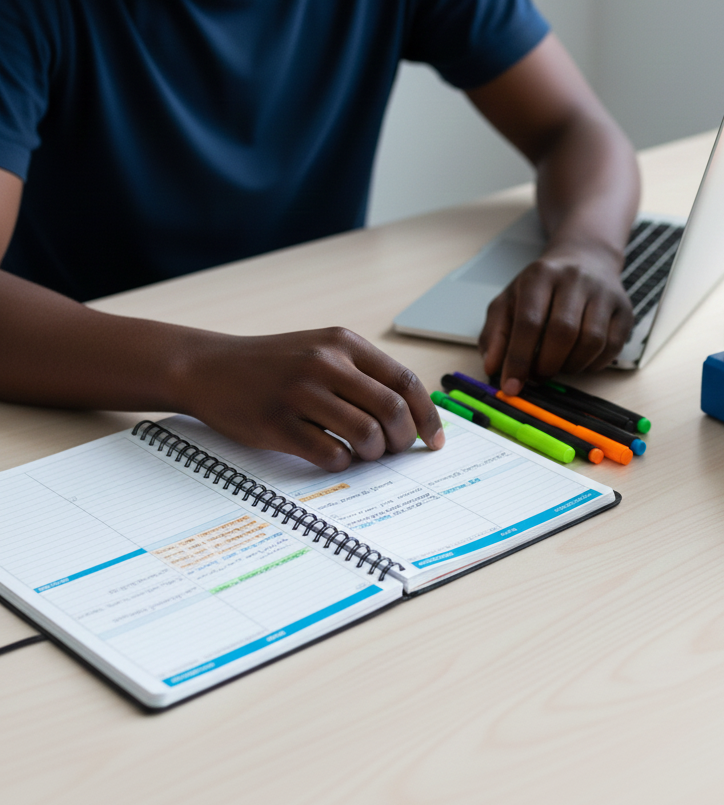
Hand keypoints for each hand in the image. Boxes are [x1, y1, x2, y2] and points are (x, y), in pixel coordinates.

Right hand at [178, 327, 443, 470]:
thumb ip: (362, 373)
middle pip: (392, 410)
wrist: (209, 367)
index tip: (433, 439)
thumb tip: (412, 414)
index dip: (427, 415)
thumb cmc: (274, 365)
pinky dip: (342, 462)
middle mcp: (325, 363)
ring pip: (366, 434)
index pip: (405, 381)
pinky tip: (335, 455)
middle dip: (403, 439)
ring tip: (363, 453)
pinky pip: (331, 454)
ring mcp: (300, 393)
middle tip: (395, 450)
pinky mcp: (278, 423)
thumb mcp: (321, 350)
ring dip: (373, 454)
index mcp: (343, 343)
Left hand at [479, 241, 633, 395]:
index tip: (511, 386)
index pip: (530, 322)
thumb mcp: (509, 301)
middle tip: (537, 376)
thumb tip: (493, 367)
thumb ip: (495, 333)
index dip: (519, 359)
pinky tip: (579, 360)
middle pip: (563, 332)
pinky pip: (612, 347)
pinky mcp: (625, 309)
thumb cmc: (542, 287)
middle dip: (547, 365)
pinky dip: (593, 364)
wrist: (585, 259)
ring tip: (558, 365)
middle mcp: (576, 279)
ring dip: (571, 366)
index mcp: (541, 275)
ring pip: (592, 341)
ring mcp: (605, 293)